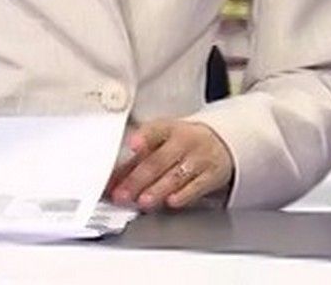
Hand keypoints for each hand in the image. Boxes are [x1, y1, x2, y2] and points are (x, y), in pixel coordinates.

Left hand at [107, 119, 233, 211]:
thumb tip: (111, 182)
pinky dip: (184, 195)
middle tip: (124, 193)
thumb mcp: (160, 144)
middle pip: (159, 160)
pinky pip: (197, 186)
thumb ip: (135, 163)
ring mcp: (199, 158)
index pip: (155, 131)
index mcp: (168, 129)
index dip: (144, 137)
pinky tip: (171, 202)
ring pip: (176, 175)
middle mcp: (184, 141)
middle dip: (139, 179)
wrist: (219, 142)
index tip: (133, 145)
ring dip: (158, 189)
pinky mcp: (211, 175)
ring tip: (143, 201)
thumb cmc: (181, 144)